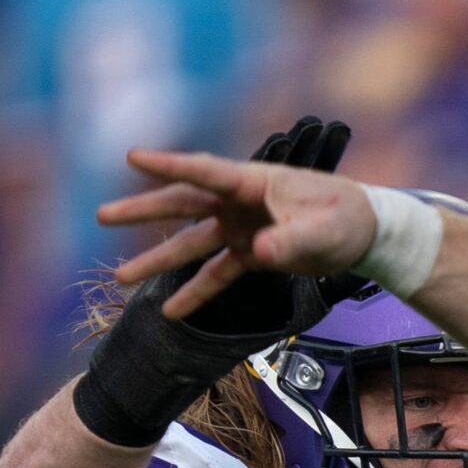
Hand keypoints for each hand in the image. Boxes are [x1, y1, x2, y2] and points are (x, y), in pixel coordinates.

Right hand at [101, 146, 381, 321]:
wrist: (365, 235)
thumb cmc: (348, 218)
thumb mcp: (323, 230)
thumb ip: (290, 240)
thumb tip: (258, 250)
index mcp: (255, 183)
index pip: (205, 171)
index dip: (168, 164)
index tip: (132, 156)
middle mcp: (240, 203)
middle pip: (183, 204)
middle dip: (143, 210)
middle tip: (102, 215)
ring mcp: (241, 228)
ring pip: (191, 242)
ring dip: (158, 259)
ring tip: (120, 276)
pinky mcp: (250, 254)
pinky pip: (215, 274)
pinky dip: (195, 291)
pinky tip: (169, 310)